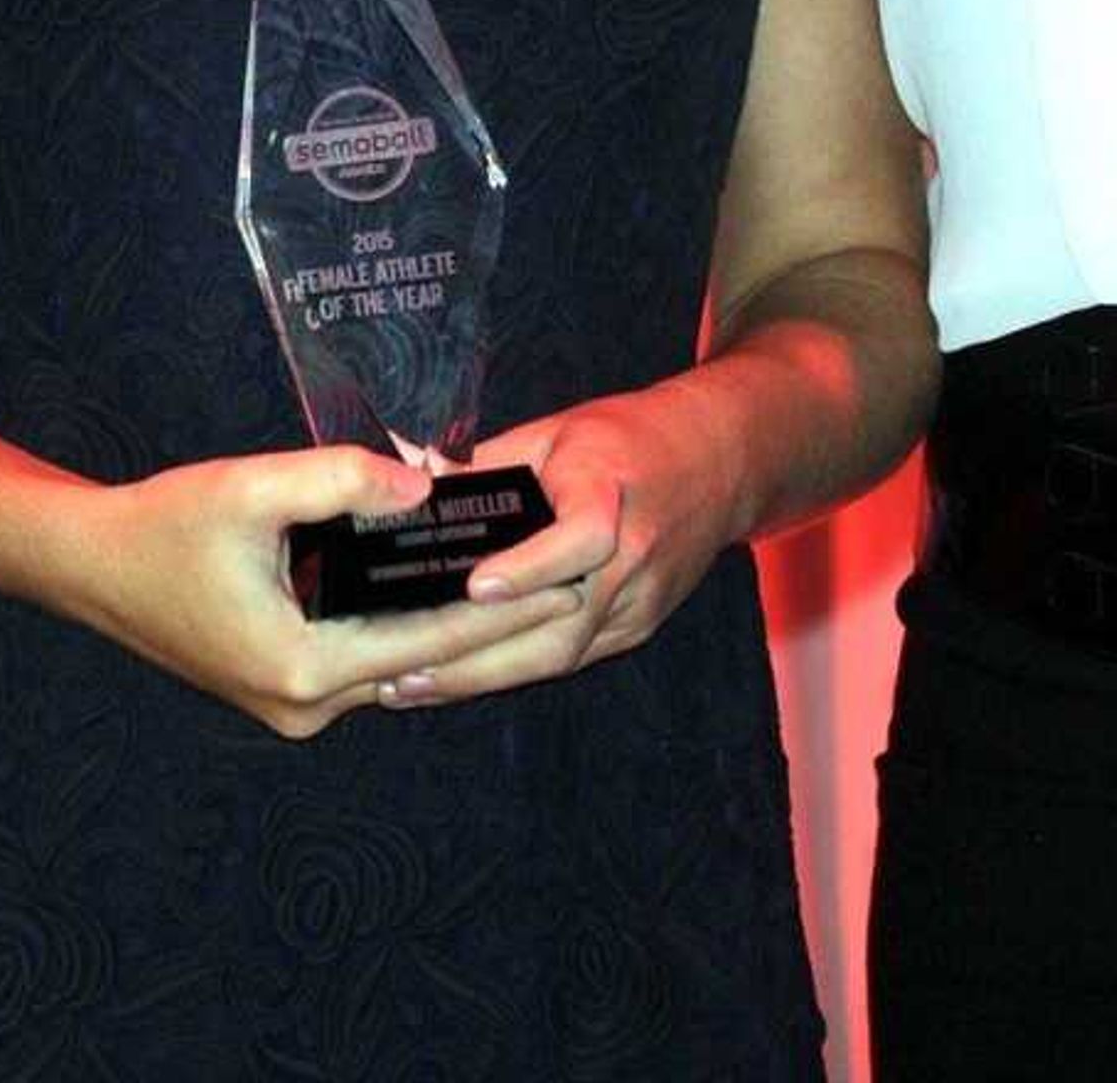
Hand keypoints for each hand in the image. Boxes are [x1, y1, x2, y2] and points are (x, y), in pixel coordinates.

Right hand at [43, 444, 588, 737]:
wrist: (91, 565)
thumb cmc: (165, 523)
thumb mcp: (250, 487)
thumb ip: (341, 481)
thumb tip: (422, 489)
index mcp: (305, 670)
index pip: (431, 637)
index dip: (502, 607)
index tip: (569, 580)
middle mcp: (306, 707)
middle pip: (423, 658)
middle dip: (491, 617)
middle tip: (568, 574)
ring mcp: (294, 708)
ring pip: (396, 661)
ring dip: (449, 621)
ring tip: (521, 576)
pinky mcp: (285, 691)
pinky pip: (365, 660)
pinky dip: (404, 625)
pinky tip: (443, 586)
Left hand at [378, 389, 736, 709]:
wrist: (718, 463)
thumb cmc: (624, 438)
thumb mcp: (556, 430)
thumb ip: (488, 460)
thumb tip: (409, 479)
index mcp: (612, 493)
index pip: (581, 540)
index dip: (530, 567)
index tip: (477, 586)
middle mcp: (634, 557)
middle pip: (560, 623)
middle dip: (476, 653)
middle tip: (399, 667)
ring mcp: (640, 601)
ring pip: (561, 654)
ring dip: (483, 676)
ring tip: (409, 685)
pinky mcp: (638, 626)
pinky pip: (572, 658)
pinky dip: (513, 671)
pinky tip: (458, 680)